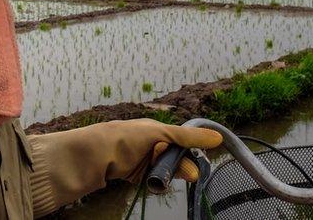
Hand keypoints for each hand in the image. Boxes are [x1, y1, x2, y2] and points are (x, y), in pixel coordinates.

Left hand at [83, 118, 222, 183]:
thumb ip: (187, 138)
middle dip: (179, 166)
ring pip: (165, 170)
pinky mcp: (135, 173)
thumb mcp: (161, 134)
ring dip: (167, 174)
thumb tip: (217, 138)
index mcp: (157, 129)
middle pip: (175, 158)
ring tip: (160, 174)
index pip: (182, 141)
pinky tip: (153, 182)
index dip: (190, 152)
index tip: (197, 163)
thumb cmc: (127, 137)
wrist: (95, 155)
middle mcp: (151, 142)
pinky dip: (155, 181)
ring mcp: (143, 158)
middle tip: (184, 174)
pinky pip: (153, 179)